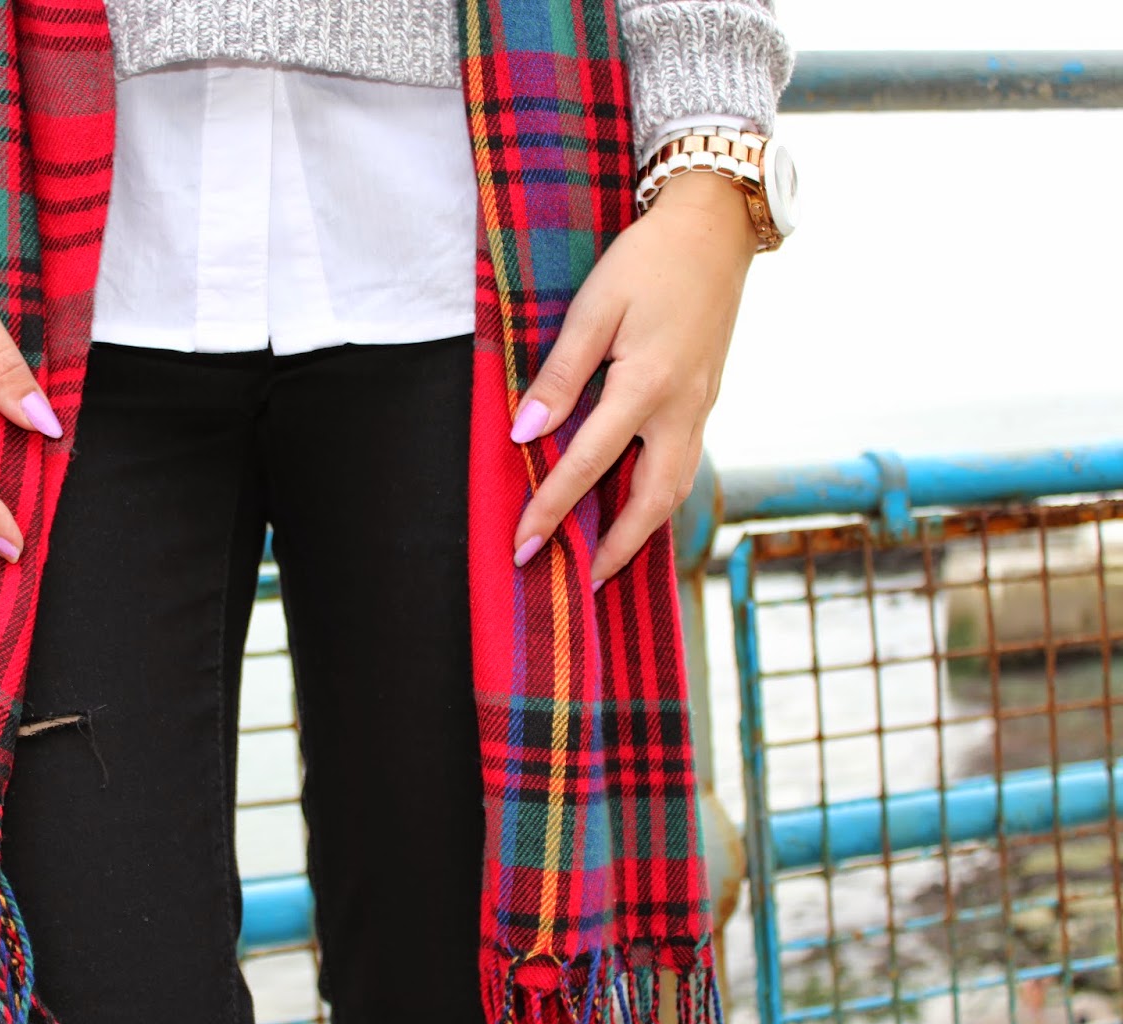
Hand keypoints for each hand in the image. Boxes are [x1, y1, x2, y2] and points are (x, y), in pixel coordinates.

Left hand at [508, 171, 758, 583]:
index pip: (589, 463)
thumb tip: (525, 432)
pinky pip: (684, 464)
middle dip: (616, 548)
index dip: (552, 508)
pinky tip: (633, 506)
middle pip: (653, 500)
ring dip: (642, 530)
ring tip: (605, 560)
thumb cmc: (648, 260)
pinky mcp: (707, 399)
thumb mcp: (594, 307)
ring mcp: (702, 407)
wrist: (716, 228)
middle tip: (577, 582)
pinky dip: (659, 498)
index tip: (522, 542)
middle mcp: (683, 408)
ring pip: (677, 488)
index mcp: (649, 385)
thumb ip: (560, 373)